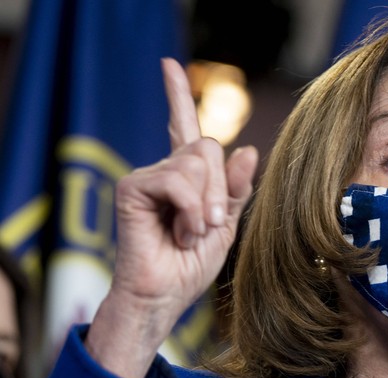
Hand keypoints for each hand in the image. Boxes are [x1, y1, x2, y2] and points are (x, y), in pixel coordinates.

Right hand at [86, 58, 257, 377]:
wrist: (167, 295)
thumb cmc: (191, 266)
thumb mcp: (226, 225)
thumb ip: (235, 189)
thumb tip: (246, 149)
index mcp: (188, 178)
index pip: (183, 126)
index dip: (176, 95)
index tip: (167, 64)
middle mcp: (166, 171)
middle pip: (206, 146)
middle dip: (220, 190)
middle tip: (213, 225)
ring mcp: (148, 177)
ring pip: (195, 162)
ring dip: (205, 204)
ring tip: (192, 232)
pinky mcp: (133, 187)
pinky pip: (176, 179)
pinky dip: (189, 208)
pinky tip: (180, 232)